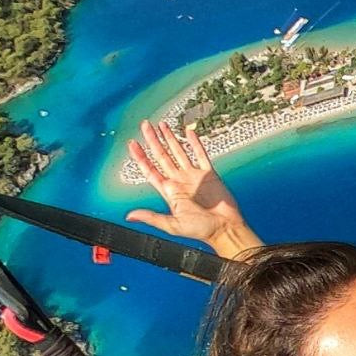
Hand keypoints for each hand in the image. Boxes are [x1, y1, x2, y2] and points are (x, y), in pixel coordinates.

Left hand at [125, 120, 254, 252]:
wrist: (225, 228)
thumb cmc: (201, 230)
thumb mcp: (172, 225)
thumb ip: (152, 217)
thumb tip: (130, 216)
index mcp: (169, 192)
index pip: (150, 170)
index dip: (141, 157)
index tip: (132, 144)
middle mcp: (179, 181)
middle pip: (162, 156)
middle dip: (153, 140)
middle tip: (145, 126)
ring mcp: (194, 176)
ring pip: (179, 152)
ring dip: (170, 138)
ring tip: (162, 125)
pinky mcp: (209, 174)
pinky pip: (201, 155)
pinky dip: (195, 143)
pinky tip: (189, 133)